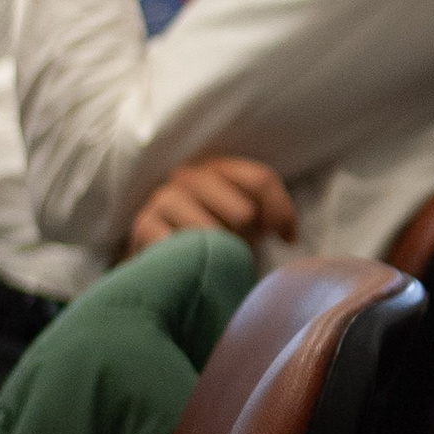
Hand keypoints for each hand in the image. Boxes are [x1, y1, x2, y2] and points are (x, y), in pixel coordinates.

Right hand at [128, 156, 298, 255]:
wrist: (164, 265)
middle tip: (242, 250)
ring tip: (217, 259)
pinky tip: (193, 266)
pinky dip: (195, 263)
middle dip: (250, 240)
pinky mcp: (144, 225)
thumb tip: (289, 235)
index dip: (281, 213)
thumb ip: (273, 214)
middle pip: (243, 212)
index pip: (261, 180)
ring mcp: (164, 198)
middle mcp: (189, 175)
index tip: (288, 239)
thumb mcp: (250, 222)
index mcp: (219, 167)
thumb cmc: (215, 239)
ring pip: (214, 232)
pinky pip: (184, 248)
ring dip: (222, 254)